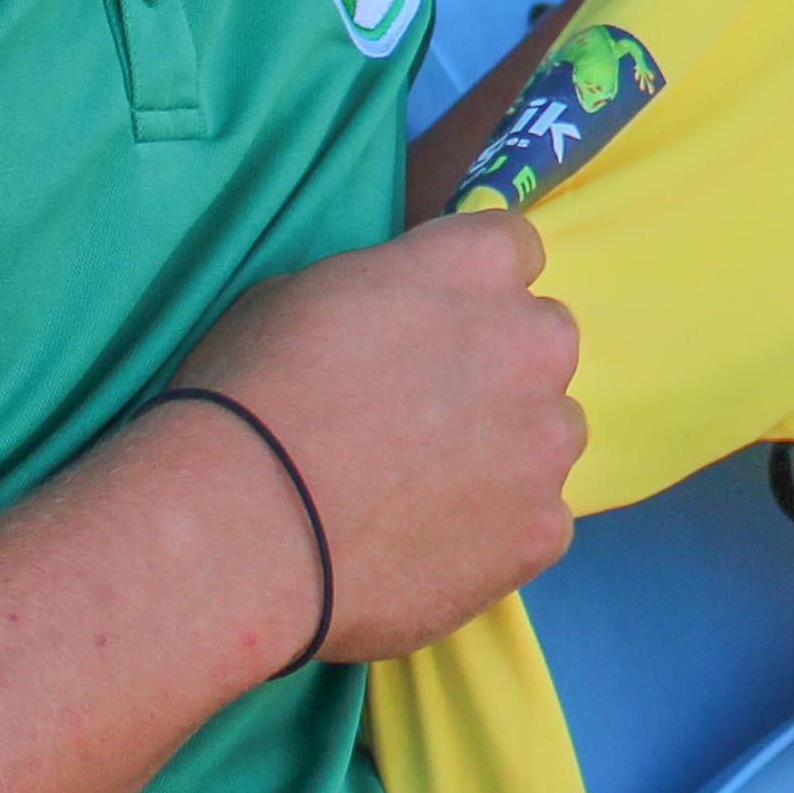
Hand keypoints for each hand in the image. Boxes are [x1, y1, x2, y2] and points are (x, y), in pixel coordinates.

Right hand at [167, 209, 583, 664]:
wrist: (245, 529)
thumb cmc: (252, 396)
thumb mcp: (299, 293)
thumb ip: (383, 292)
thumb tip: (395, 317)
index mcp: (475, 264)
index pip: (512, 248)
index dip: (468, 289)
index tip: (432, 323)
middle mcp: (534, 342)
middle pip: (542, 342)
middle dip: (497, 368)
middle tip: (421, 415)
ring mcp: (546, 441)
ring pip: (548, 434)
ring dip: (506, 449)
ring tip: (420, 490)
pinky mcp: (543, 528)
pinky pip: (535, 519)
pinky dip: (494, 530)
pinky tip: (425, 543)